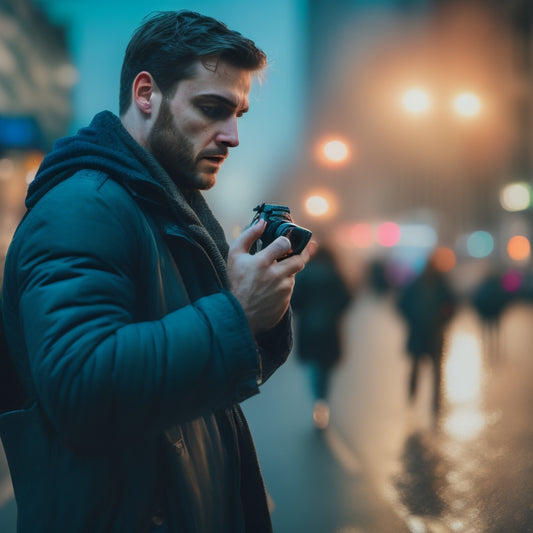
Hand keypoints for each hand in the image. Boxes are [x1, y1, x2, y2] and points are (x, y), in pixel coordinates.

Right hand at [227, 220, 315, 334]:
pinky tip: (271, 287)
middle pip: (299, 260)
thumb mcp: (235, 256)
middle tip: (298, 251)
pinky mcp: (286, 300)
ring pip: (294, 274)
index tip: (284, 242)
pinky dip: (283, 284)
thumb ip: (248, 236)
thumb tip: (262, 222)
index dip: (286, 241)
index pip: (284, 243)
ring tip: (272, 274)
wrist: (239, 314)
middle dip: (300, 254)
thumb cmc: (236, 282)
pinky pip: (289, 287)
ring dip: (287, 271)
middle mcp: (275, 275)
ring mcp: (282, 289)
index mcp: (262, 262)